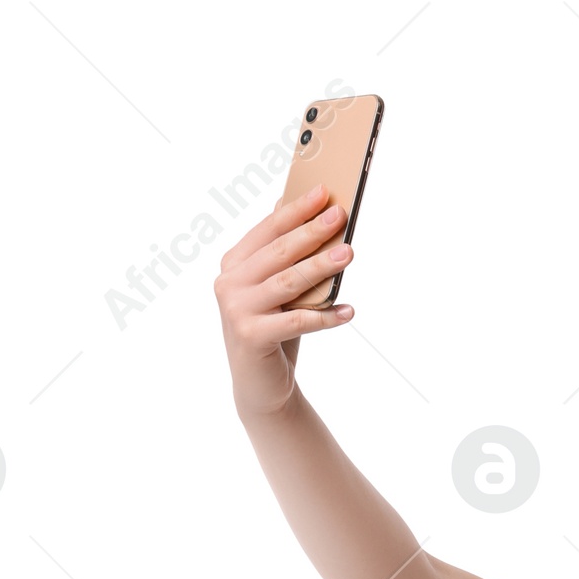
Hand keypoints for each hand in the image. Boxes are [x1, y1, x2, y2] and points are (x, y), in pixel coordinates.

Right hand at [214, 182, 354, 419]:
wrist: (260, 387)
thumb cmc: (275, 331)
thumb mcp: (278, 292)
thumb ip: (284, 259)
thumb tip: (310, 217)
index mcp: (234, 263)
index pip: (268, 229)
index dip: (297, 210)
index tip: (324, 192)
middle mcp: (229, 282)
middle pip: (279, 252)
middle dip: (312, 232)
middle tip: (340, 216)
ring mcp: (237, 309)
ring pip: (288, 282)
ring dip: (321, 267)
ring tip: (349, 254)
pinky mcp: (250, 336)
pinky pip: (296, 321)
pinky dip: (325, 317)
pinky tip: (349, 312)